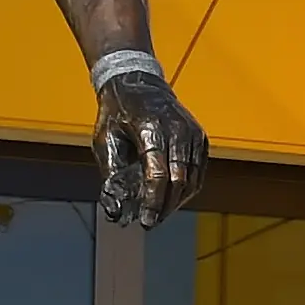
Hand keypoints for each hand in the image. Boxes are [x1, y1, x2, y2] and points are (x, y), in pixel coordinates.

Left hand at [95, 62, 207, 226]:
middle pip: (179, 179)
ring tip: (159, 212)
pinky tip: (171, 198)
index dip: (153, 201)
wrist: (138, 83)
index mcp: (150, 128)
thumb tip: (115, 211)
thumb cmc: (118, 113)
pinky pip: (198, 172)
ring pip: (192, 179)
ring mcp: (192, 132)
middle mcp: (177, 129)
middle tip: (151, 221)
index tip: (145, 221)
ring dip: (176, 201)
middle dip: (165, 206)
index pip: (158, 173)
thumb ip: (111, 175)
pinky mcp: (200, 138)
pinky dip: (187, 189)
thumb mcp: (104, 140)